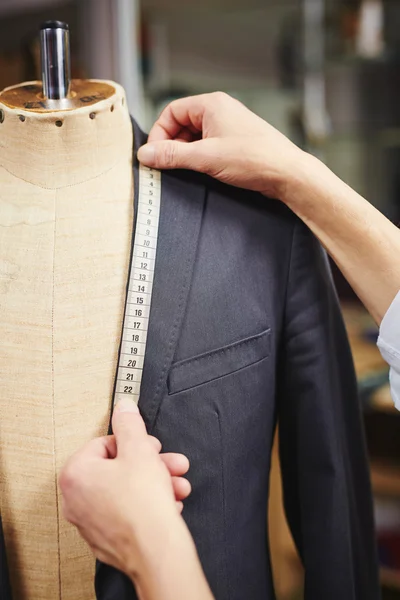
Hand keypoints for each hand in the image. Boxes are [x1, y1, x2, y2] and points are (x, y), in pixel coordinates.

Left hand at [59, 399, 190, 578]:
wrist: (157, 550)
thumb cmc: (143, 504)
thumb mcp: (139, 449)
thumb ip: (129, 424)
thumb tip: (123, 407)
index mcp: (75, 473)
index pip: (104, 443)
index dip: (134, 442)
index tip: (150, 446)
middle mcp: (75, 499)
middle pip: (118, 468)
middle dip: (151, 464)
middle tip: (169, 463)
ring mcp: (89, 522)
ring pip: (126, 490)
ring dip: (156, 483)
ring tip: (177, 485)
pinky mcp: (106, 538)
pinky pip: (127, 512)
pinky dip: (148, 504)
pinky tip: (170, 502)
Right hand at [137, 92, 306, 200]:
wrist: (288, 174)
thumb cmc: (254, 159)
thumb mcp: (205, 158)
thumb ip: (172, 155)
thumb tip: (145, 154)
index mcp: (212, 104)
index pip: (172, 112)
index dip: (160, 134)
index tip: (155, 155)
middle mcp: (220, 111)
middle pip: (182, 125)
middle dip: (172, 146)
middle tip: (167, 166)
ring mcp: (229, 127)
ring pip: (195, 138)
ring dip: (186, 154)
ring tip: (187, 171)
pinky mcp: (236, 144)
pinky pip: (208, 147)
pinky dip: (200, 159)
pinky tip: (202, 173)